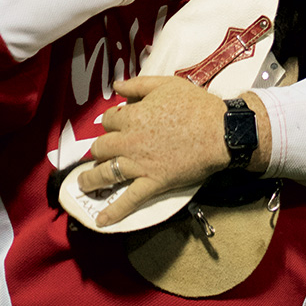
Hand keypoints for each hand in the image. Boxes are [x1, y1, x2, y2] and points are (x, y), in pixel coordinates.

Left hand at [77, 75, 230, 226]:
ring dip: (91, 180)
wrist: (220, 131)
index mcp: (132, 117)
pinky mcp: (153, 182)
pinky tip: (102, 220)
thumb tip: (116, 85)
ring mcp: (140, 164)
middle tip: (100, 153)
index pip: (108, 120)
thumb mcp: (166, 85)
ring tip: (84, 184)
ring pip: (106, 173)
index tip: (117, 124)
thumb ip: (137, 85)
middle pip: (100, 147)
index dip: (111, 121)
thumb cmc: (196, 106)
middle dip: (98, 150)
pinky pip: (129, 200)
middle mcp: (130, 142)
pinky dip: (115, 211)